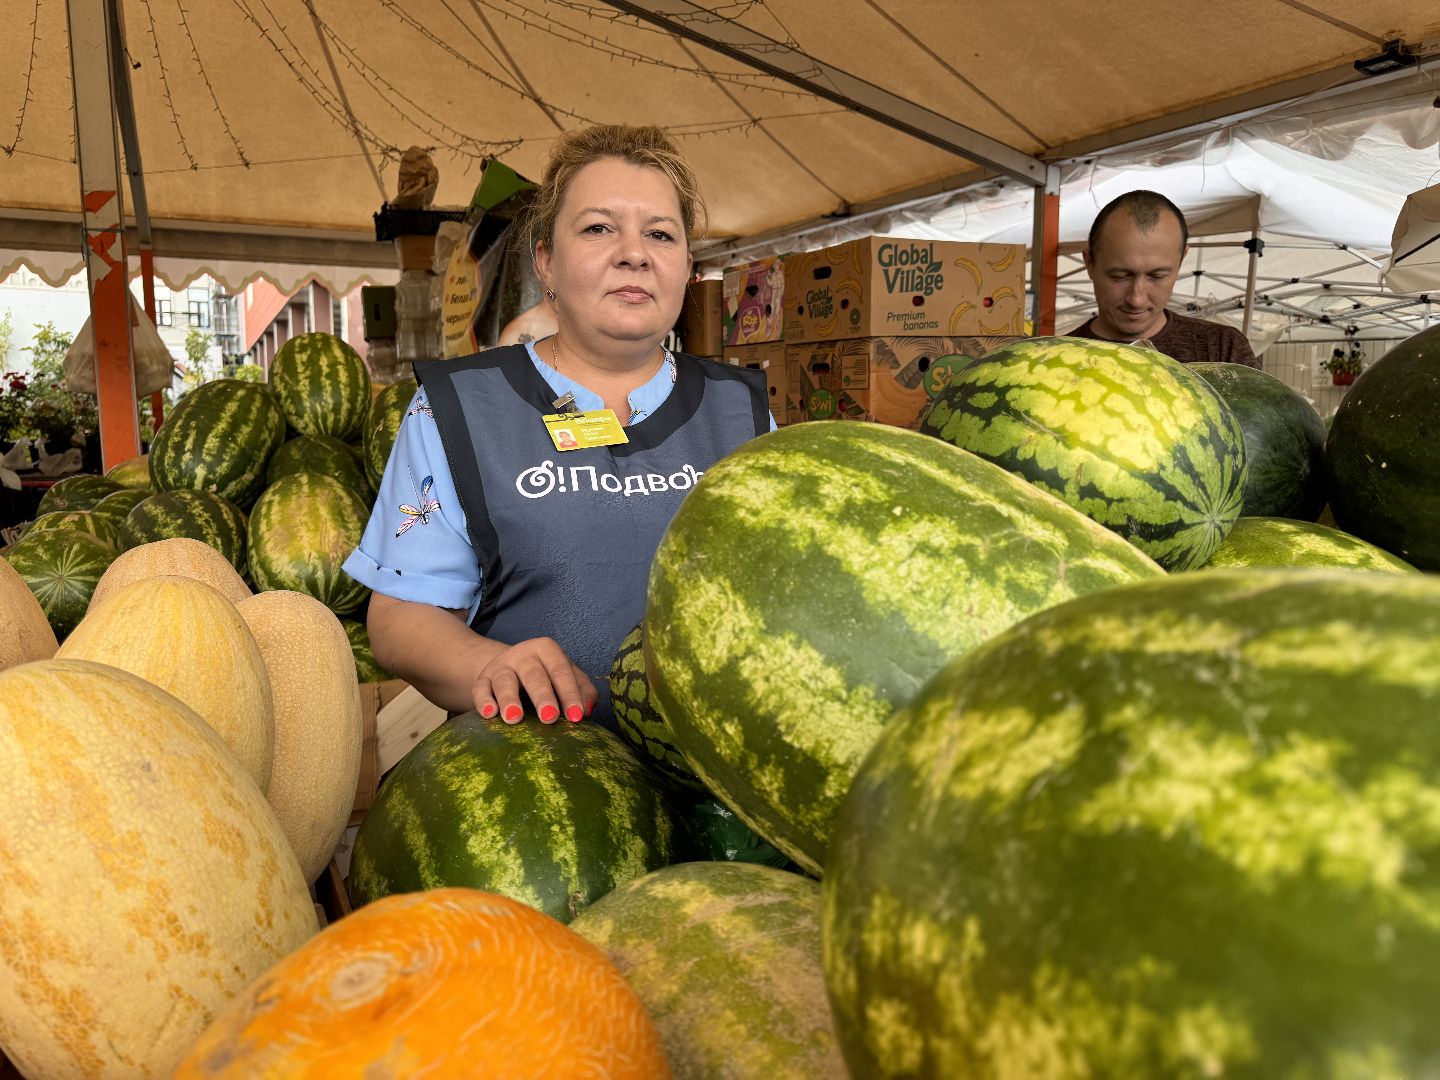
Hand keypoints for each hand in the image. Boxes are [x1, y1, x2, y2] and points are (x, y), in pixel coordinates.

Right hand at [471, 637, 597, 724]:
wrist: (511, 669)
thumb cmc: (547, 676)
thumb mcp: (567, 677)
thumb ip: (583, 690)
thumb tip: (588, 710)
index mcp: (548, 650)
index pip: (561, 671)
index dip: (570, 693)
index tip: (576, 717)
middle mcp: (523, 654)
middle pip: (534, 675)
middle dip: (543, 696)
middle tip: (550, 717)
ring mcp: (501, 666)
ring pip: (505, 681)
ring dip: (509, 699)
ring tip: (514, 718)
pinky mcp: (483, 680)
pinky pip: (481, 689)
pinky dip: (483, 701)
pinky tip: (490, 714)